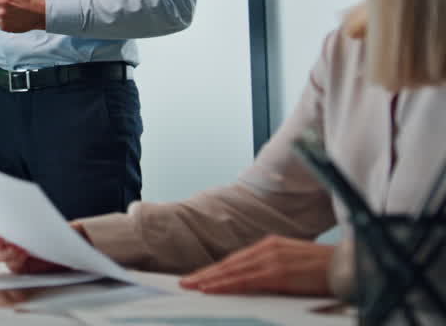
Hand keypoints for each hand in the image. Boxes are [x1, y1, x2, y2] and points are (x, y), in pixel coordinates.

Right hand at [0, 214, 82, 273]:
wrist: (69, 241)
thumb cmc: (51, 225)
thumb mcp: (37, 214)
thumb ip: (23, 212)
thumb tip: (13, 205)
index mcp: (0, 220)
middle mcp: (1, 236)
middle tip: (1, 239)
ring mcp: (9, 252)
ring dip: (4, 252)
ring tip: (16, 248)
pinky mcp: (19, 265)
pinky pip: (11, 265)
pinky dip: (15, 260)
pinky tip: (23, 255)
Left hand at [179, 236, 333, 295]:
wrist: (350, 266)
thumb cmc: (325, 270)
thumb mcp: (293, 265)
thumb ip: (273, 271)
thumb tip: (254, 283)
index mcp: (270, 245)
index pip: (236, 259)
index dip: (216, 269)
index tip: (199, 277)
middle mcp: (267, 248)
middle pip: (229, 263)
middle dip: (206, 274)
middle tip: (184, 282)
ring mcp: (271, 258)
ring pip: (232, 271)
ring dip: (209, 279)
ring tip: (192, 286)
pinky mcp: (277, 272)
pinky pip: (245, 280)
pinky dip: (225, 284)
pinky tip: (211, 288)